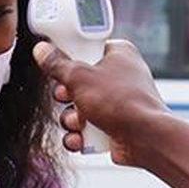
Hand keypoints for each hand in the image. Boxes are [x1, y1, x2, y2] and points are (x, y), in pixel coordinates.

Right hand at [32, 39, 169, 165]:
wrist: (146, 139)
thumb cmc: (121, 102)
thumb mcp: (80, 77)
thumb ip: (57, 64)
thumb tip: (42, 50)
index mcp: (118, 54)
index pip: (86, 48)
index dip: (69, 57)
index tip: (56, 62)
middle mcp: (119, 77)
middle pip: (77, 81)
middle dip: (66, 96)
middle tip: (67, 96)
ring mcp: (117, 103)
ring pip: (78, 108)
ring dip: (71, 119)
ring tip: (79, 122)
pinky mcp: (113, 126)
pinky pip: (86, 129)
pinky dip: (79, 135)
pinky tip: (80, 139)